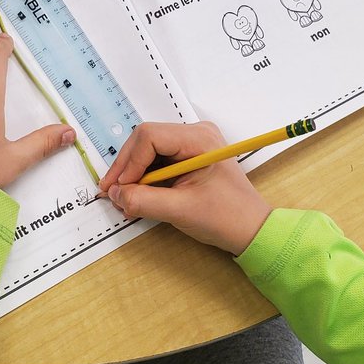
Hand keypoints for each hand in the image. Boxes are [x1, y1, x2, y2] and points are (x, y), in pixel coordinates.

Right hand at [97, 121, 271, 254]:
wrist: (249, 228)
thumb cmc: (227, 217)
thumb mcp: (180, 210)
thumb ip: (143, 201)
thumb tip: (115, 194)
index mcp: (199, 140)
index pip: (149, 137)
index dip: (129, 162)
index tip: (119, 188)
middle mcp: (194, 134)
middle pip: (144, 140)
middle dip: (127, 168)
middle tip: (114, 194)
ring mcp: (190, 144)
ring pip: (147, 151)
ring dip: (133, 175)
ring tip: (125, 200)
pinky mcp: (186, 157)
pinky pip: (156, 160)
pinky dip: (143, 179)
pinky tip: (138, 197)